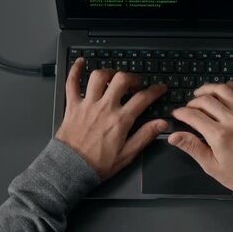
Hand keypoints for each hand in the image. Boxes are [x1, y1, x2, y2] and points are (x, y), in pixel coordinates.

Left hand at [56, 58, 168, 180]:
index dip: (155, 90)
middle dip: (133, 78)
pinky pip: (72, 83)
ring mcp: (87, 104)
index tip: (160, 88)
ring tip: (115, 76)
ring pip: (99, 76)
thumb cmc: (98, 164)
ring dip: (109, 72)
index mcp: (120, 120)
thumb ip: (145, 136)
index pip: (143, 98)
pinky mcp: (72, 106)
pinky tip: (81, 61)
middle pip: (122, 80)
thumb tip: (162, 123)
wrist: (70, 170)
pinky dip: (75, 70)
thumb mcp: (127, 154)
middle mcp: (104, 108)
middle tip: (136, 84)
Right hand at [168, 82, 232, 190]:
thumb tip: (173, 137)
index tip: (177, 113)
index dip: (181, 112)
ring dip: (210, 88)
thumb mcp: (211, 165)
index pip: (193, 115)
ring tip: (202, 93)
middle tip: (189, 107)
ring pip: (224, 91)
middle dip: (193, 102)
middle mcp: (232, 121)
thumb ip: (191, 147)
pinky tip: (227, 87)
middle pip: (206, 100)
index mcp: (218, 135)